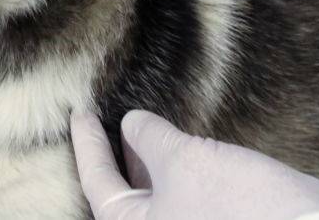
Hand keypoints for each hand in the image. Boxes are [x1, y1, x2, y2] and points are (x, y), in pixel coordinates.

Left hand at [71, 110, 318, 219]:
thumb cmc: (240, 205)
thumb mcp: (184, 161)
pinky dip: (176, 168)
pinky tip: (182, 142)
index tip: (78, 112)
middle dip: (116, 153)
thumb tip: (132, 123)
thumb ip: (150, 139)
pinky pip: (182, 197)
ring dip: (147, 159)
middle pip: (124, 193)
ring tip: (141, 122)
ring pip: (155, 195)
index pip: (98, 183)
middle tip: (106, 115)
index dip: (87, 143)